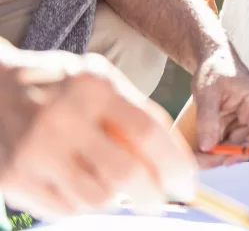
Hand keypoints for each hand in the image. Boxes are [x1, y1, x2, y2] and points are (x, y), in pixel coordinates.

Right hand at [0, 48, 196, 220]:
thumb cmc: (60, 86)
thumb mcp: (98, 82)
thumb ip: (132, 113)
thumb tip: (172, 162)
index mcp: (94, 88)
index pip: (148, 132)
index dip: (175, 164)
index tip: (188, 183)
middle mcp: (64, 118)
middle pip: (126, 172)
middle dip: (152, 195)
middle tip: (159, 201)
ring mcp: (35, 150)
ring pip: (97, 197)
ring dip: (117, 201)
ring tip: (117, 191)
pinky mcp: (12, 177)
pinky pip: (64, 209)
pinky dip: (84, 206)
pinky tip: (84, 190)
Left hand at [191, 45, 248, 166]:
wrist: (212, 58)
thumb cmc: (215, 68)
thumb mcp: (208, 92)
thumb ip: (208, 119)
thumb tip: (207, 146)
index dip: (245, 150)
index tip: (224, 161)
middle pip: (247, 144)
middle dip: (225, 156)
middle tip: (200, 162)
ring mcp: (245, 119)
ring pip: (235, 145)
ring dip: (217, 154)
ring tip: (194, 159)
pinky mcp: (235, 123)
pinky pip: (227, 141)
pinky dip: (214, 147)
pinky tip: (198, 152)